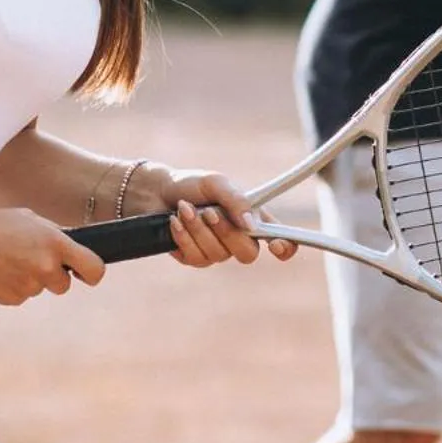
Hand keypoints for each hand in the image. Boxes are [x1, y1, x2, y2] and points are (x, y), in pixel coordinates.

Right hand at [0, 206, 103, 304]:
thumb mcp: (31, 221)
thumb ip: (54, 237)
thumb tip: (72, 252)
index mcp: (55, 244)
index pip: (94, 269)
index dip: (93, 274)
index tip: (87, 275)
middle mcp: (45, 267)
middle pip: (64, 285)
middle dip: (53, 276)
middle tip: (32, 259)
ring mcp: (27, 286)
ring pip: (38, 289)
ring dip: (29, 279)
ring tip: (7, 259)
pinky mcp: (10, 299)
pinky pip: (20, 296)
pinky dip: (12, 286)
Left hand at [149, 169, 296, 265]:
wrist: (156, 192)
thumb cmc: (192, 184)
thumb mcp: (216, 183)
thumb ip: (237, 201)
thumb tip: (251, 226)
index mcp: (252, 218)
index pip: (279, 238)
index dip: (284, 248)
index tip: (276, 247)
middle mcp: (238, 238)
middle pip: (248, 254)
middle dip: (226, 232)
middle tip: (209, 212)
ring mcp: (217, 251)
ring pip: (217, 254)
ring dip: (198, 228)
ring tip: (185, 208)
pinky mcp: (195, 258)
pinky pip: (196, 257)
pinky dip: (184, 236)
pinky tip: (175, 221)